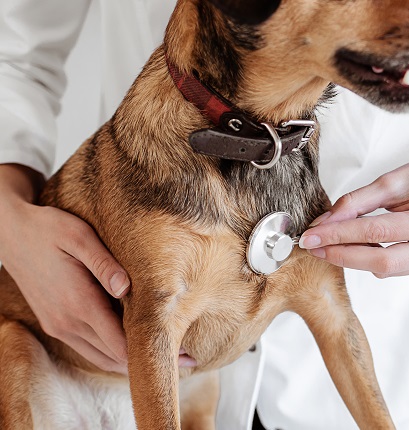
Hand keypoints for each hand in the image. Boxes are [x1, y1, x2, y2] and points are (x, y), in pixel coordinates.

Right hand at [0, 165, 197, 371]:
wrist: (10, 232)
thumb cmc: (50, 228)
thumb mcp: (79, 236)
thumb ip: (104, 263)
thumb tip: (127, 287)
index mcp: (79, 303)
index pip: (122, 344)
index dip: (154, 354)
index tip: (186, 356)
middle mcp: (67, 322)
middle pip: (115, 358)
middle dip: (151, 362)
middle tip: (189, 361)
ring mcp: (59, 326)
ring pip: (102, 358)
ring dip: (133, 362)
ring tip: (170, 357)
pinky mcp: (56, 324)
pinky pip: (90, 349)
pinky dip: (115, 353)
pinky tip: (137, 345)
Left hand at [299, 138, 408, 277]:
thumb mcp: (392, 179)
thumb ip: (357, 202)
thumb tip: (324, 224)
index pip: (377, 232)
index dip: (340, 235)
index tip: (311, 235)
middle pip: (382, 261)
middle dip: (343, 255)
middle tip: (314, 247)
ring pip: (387, 269)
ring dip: (356, 258)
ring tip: (331, 243)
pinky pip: (397, 268)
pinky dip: (375, 258)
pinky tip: (360, 246)